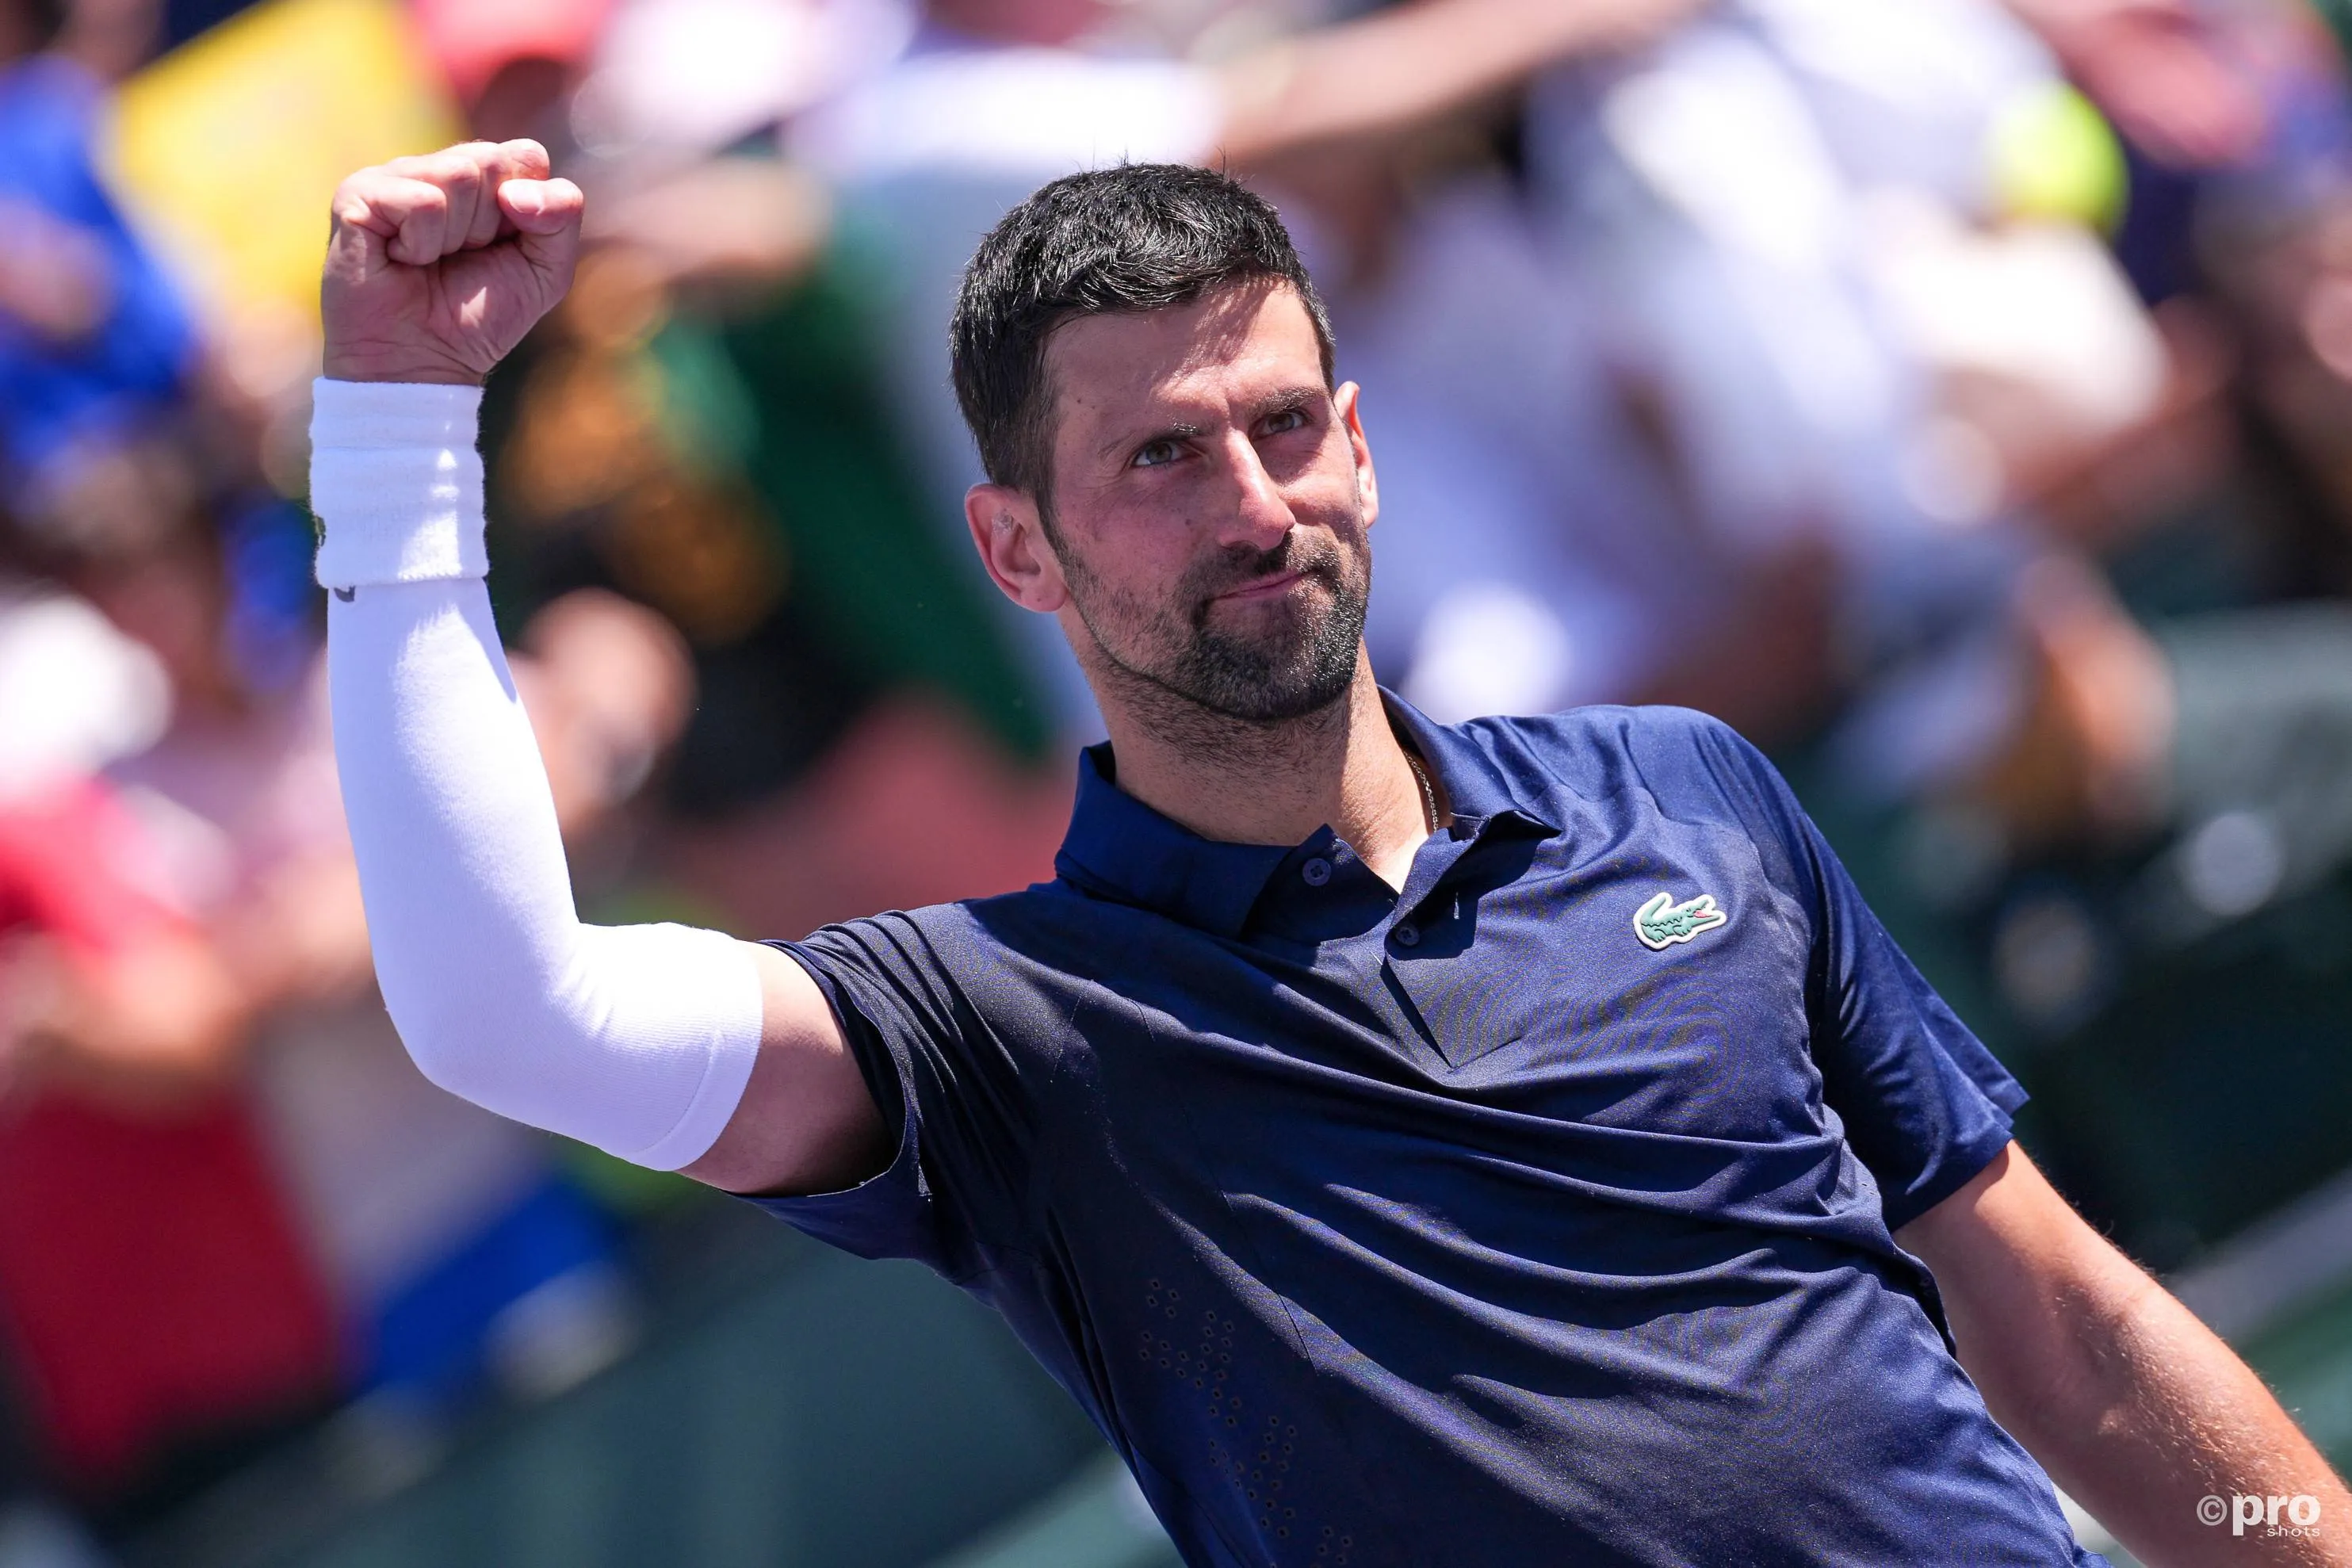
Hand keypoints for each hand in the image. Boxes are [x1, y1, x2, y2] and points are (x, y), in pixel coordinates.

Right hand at [322, 139, 584, 385]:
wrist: (421, 362)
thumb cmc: (479, 317)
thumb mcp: (547, 271)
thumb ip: (562, 215)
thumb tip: (518, 190)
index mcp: (481, 176)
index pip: (526, 154)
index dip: (529, 208)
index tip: (501, 247)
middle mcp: (436, 167)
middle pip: (492, 161)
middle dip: (490, 225)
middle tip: (461, 258)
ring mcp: (394, 176)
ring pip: (458, 174)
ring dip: (456, 236)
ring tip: (429, 261)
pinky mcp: (358, 194)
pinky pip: (422, 201)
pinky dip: (422, 244)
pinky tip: (401, 260)